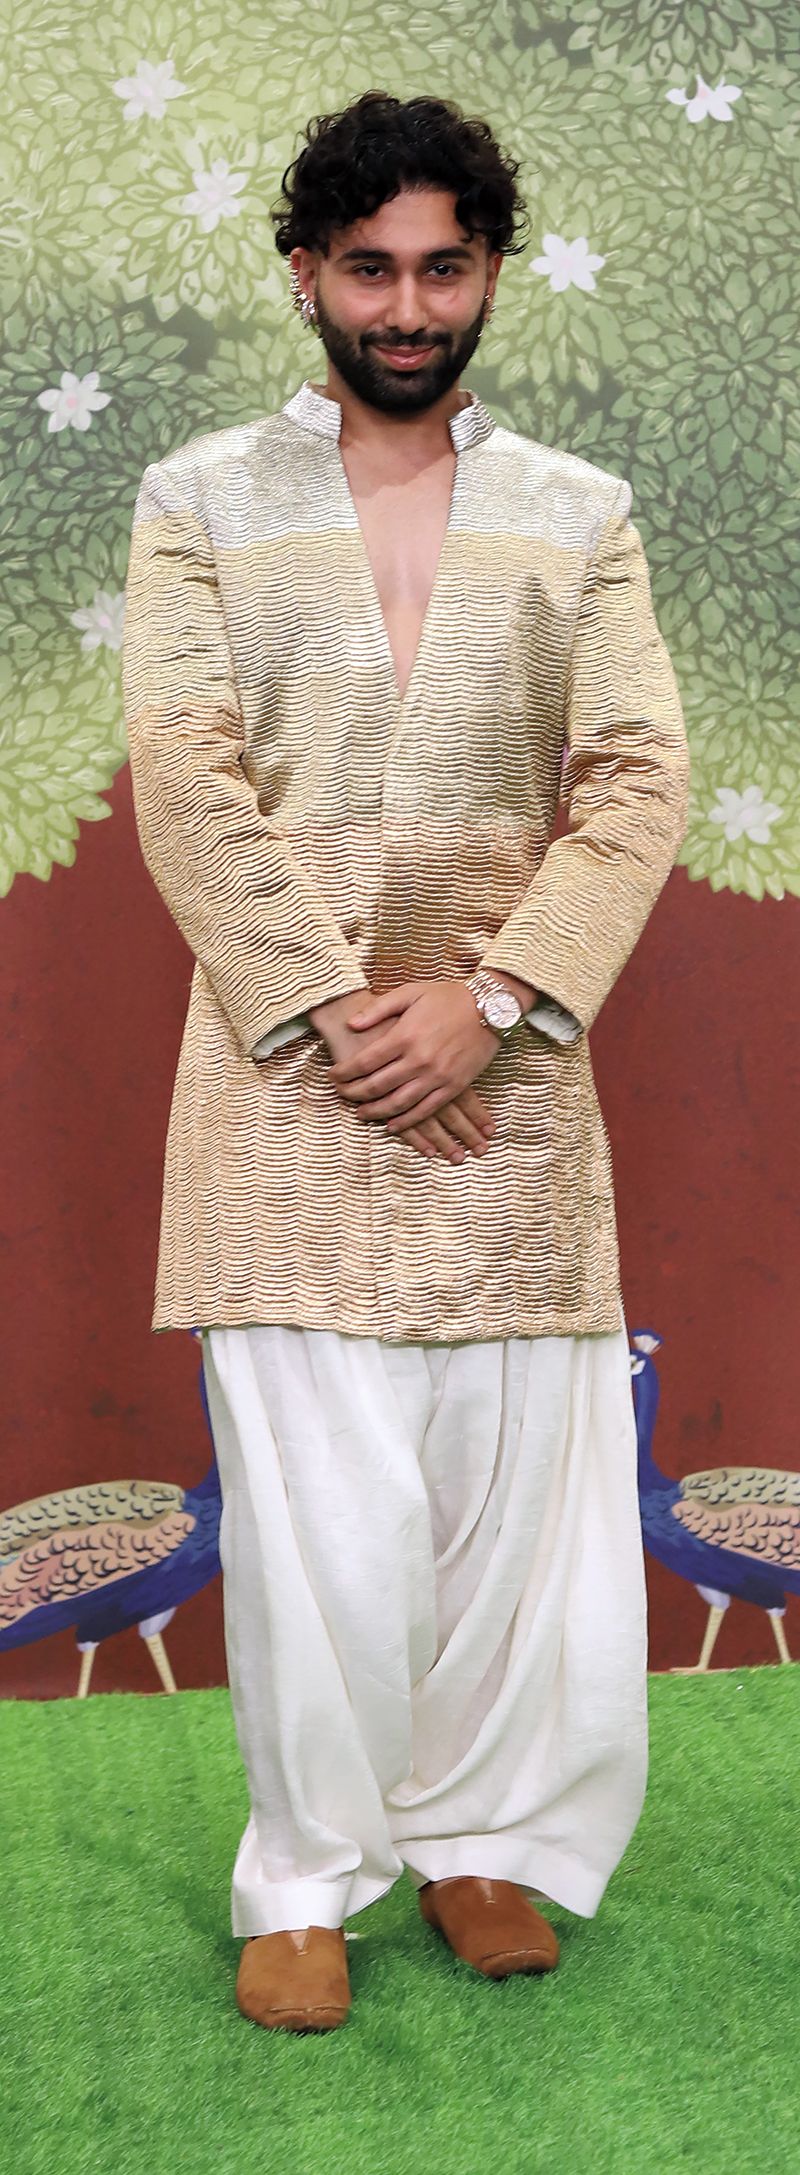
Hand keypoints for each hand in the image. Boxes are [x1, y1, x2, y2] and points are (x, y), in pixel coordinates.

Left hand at [309, 990, 496, 1161]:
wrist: (489, 1007)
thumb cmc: (448, 997)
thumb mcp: (410, 992)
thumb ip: (378, 1009)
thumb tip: (351, 1025)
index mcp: (404, 1035)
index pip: (364, 1062)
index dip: (344, 1072)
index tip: (332, 1076)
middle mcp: (418, 1059)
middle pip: (377, 1085)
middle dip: (353, 1093)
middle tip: (341, 1095)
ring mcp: (437, 1076)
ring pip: (398, 1103)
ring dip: (375, 1112)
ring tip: (360, 1113)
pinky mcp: (454, 1087)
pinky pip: (426, 1110)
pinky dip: (407, 1122)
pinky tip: (392, 1125)